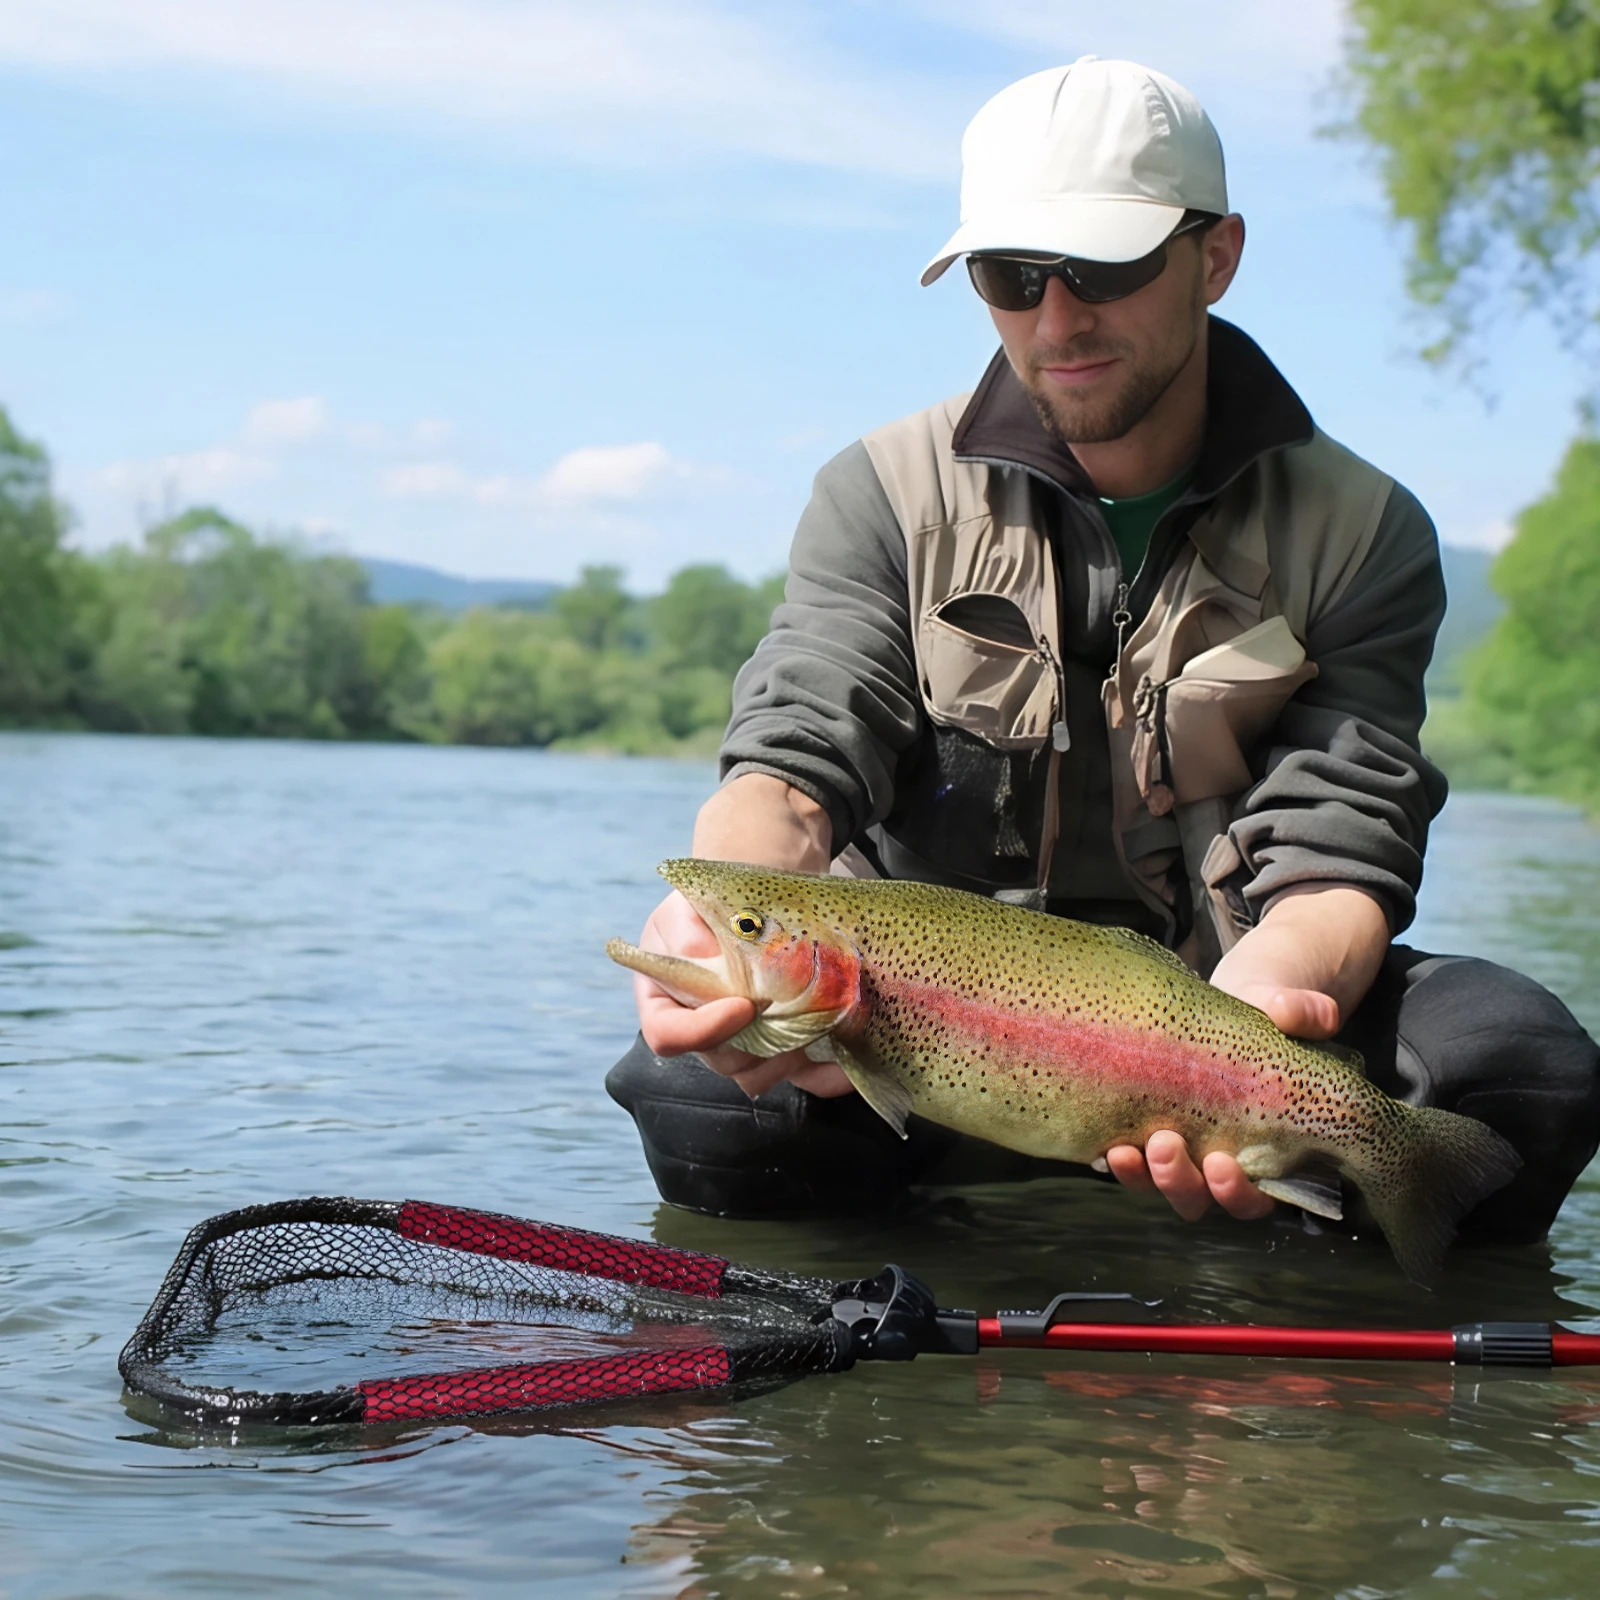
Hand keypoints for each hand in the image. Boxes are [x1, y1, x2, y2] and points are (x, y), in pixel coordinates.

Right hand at [631, 889, 852, 1098]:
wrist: (755, 902)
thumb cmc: (712, 905)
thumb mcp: (687, 907)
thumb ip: (688, 933)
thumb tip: (706, 958)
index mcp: (664, 1000)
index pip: (667, 1036)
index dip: (702, 1031)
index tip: (742, 1006)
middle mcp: (699, 1031)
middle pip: (720, 1060)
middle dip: (757, 1039)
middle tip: (790, 1006)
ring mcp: (740, 1044)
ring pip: (758, 1075)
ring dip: (787, 1056)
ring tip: (814, 1021)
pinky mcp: (779, 1048)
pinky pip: (801, 1077)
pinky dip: (824, 1076)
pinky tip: (844, 1067)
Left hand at [1104, 884, 1389, 1221]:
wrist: (1229, 1000)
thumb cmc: (1266, 1015)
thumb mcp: (1282, 1008)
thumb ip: (1300, 1014)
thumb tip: (1324, 1013)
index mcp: (1268, 1152)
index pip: (1256, 1198)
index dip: (1237, 1193)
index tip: (1221, 1164)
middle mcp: (1222, 1163)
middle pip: (1200, 1200)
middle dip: (1180, 1182)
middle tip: (1165, 1144)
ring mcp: (1182, 1151)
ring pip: (1158, 1186)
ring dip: (1141, 1177)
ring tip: (1124, 1150)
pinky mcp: (1145, 1130)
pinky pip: (1128, 1159)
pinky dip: (1112, 1158)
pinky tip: (1098, 1143)